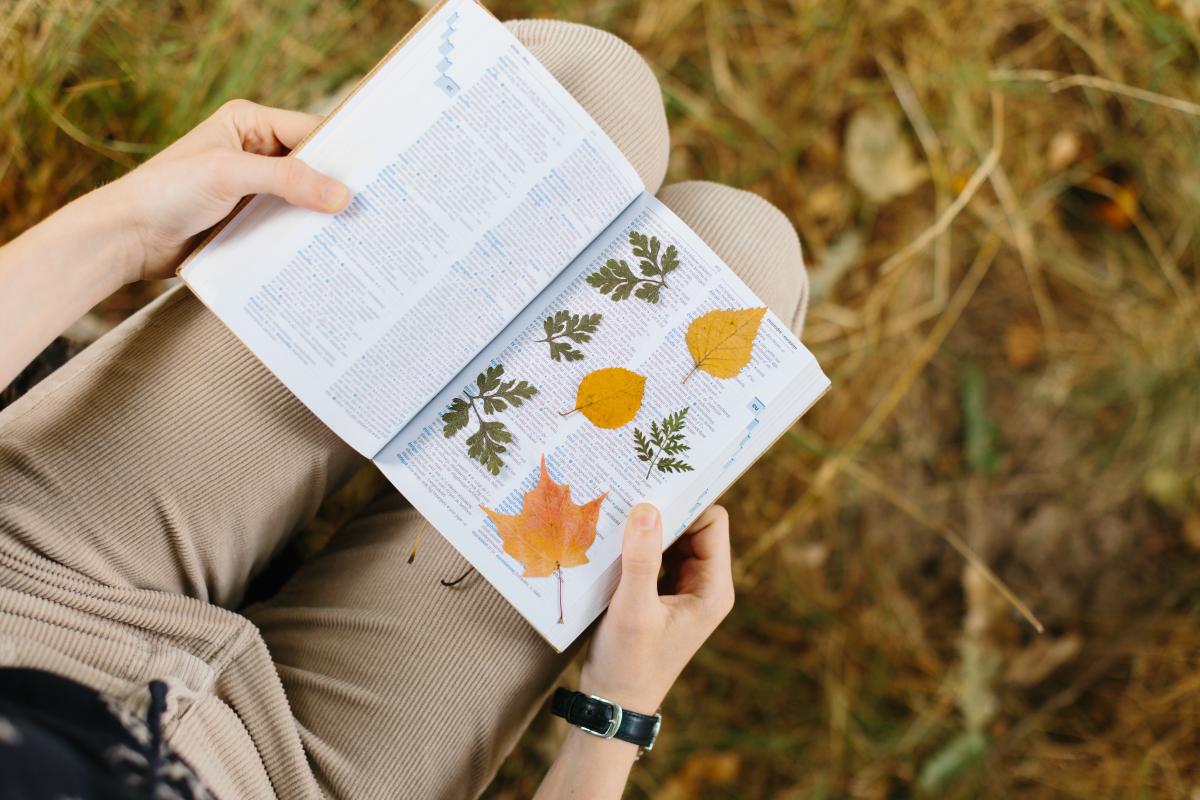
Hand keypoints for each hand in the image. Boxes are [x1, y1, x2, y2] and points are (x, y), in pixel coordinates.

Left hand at [95, 99, 350, 283]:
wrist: (127, 239)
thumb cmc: (166, 193)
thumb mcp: (229, 174)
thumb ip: (287, 180)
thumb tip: (341, 195)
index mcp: (248, 124)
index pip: (310, 132)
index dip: (341, 153)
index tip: (376, 175)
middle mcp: (255, 152)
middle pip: (312, 167)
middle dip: (338, 186)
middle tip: (375, 206)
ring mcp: (254, 189)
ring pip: (303, 199)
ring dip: (324, 215)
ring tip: (360, 231)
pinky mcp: (250, 221)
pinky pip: (288, 225)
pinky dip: (306, 236)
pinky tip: (329, 249)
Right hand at [580, 503, 735, 715]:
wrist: (613, 705)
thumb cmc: (628, 664)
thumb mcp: (632, 610)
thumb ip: (641, 560)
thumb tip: (648, 509)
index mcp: (713, 588)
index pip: (712, 522)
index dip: (686, 503)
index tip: (651, 490)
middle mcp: (704, 585)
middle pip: (692, 526)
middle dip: (663, 512)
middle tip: (629, 493)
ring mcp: (683, 589)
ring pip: (671, 539)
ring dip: (646, 529)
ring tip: (615, 513)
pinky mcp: (661, 593)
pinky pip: (654, 556)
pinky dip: (636, 546)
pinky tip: (609, 540)